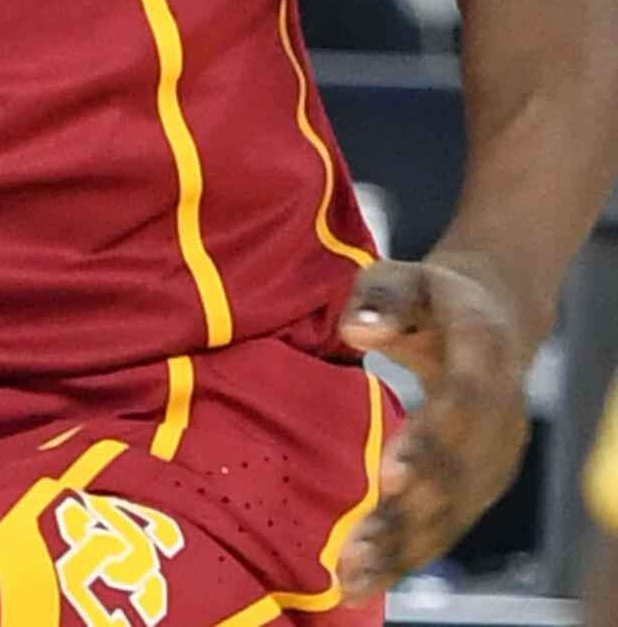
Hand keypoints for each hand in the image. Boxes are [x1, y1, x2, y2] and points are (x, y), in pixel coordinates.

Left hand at [333, 257, 534, 594]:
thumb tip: (359, 331)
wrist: (491, 316)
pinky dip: (413, 552)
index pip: (464, 405)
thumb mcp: (403, 275)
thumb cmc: (428, 296)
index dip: (431, 442)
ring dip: (405, 548)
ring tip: (351, 577)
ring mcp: (499, 454)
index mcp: (484, 356)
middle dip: (408, 515)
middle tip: (353, 549)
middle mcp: (502, 414)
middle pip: (460, 474)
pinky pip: (452, 521)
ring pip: (457, 510)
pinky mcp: (485, 480)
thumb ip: (381, 297)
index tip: (390, 476)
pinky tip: (370, 578)